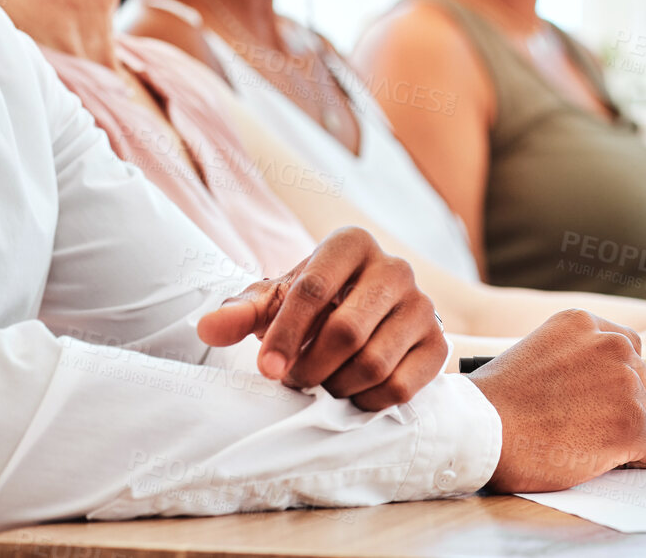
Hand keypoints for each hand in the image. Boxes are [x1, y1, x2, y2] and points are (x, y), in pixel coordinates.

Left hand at [195, 226, 446, 410]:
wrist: (373, 316)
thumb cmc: (314, 304)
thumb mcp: (275, 301)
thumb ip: (240, 311)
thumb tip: (205, 327)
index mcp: (351, 243)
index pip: (312, 289)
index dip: (284, 335)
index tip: (266, 369)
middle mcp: (395, 267)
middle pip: (346, 332)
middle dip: (311, 367)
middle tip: (294, 379)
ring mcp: (423, 305)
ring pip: (374, 363)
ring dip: (337, 386)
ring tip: (321, 382)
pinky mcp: (439, 343)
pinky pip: (401, 388)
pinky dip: (367, 401)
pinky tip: (352, 393)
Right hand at [467, 309, 645, 492]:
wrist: (480, 431)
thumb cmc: (497, 403)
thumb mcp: (537, 354)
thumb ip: (575, 359)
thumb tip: (603, 384)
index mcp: (582, 323)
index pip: (629, 348)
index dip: (615, 380)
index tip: (595, 399)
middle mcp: (610, 345)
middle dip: (627, 408)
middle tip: (588, 427)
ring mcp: (625, 384)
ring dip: (629, 436)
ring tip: (586, 444)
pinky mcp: (633, 424)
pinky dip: (636, 462)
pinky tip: (600, 460)